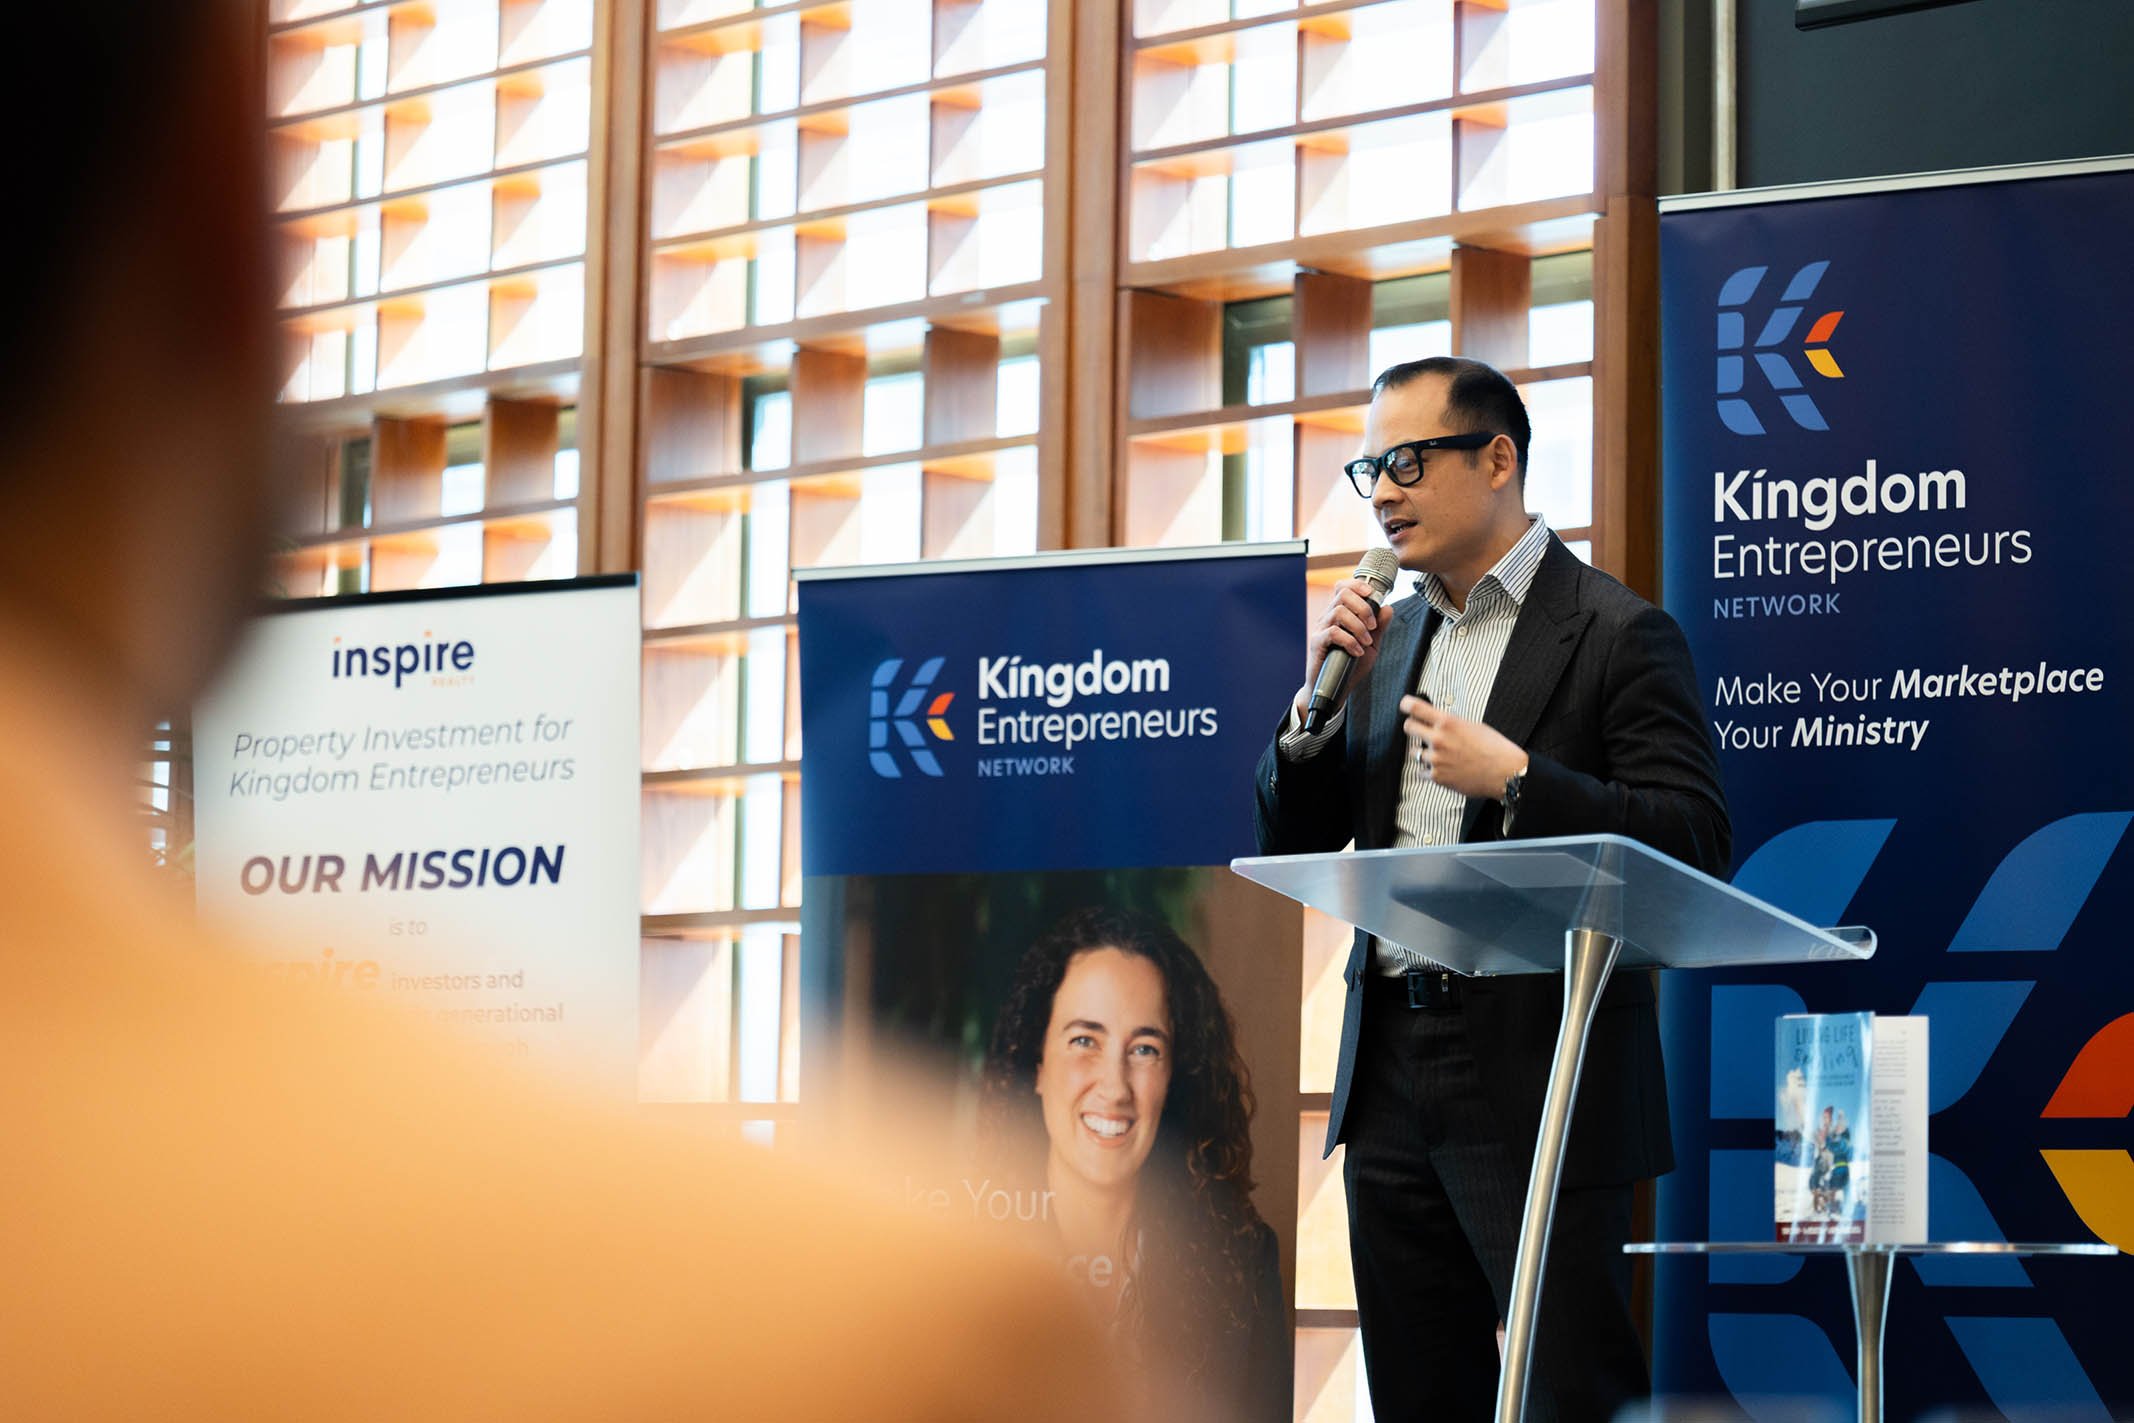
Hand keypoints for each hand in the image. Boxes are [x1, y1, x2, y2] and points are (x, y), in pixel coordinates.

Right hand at [1304, 578, 1390, 707]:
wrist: (1334, 690)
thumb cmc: (1349, 666)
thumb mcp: (1371, 646)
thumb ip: (1379, 628)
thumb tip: (1388, 608)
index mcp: (1339, 614)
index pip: (1342, 587)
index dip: (1357, 584)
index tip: (1372, 594)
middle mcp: (1328, 618)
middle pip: (1342, 594)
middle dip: (1363, 607)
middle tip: (1372, 626)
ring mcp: (1321, 629)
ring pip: (1338, 611)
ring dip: (1358, 626)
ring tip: (1366, 642)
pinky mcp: (1316, 643)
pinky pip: (1333, 633)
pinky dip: (1350, 641)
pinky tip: (1357, 652)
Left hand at [1401, 695, 1525, 798]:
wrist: (1505, 773)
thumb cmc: (1494, 748)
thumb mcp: (1473, 726)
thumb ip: (1451, 723)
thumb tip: (1437, 722)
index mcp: (1448, 722)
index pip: (1416, 708)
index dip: (1406, 705)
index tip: (1405, 706)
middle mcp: (1439, 739)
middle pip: (1408, 727)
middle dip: (1413, 728)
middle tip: (1418, 730)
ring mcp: (1436, 759)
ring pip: (1414, 753)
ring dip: (1423, 753)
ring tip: (1440, 755)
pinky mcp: (1437, 776)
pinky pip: (1421, 772)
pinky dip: (1429, 770)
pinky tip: (1443, 768)